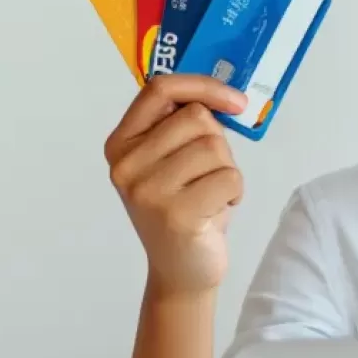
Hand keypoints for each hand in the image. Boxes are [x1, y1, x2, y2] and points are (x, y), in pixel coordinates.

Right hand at [104, 75, 248, 298]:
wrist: (182, 271)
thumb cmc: (187, 208)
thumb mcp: (175, 160)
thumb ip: (185, 126)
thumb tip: (225, 95)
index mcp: (121, 143)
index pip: (159, 89)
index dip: (203, 86)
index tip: (235, 101)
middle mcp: (125, 165)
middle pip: (196, 118)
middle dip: (218, 143)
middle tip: (208, 175)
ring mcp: (147, 190)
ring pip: (215, 147)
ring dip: (227, 170)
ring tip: (210, 195)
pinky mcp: (175, 213)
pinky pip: (229, 176)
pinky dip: (235, 191)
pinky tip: (217, 210)